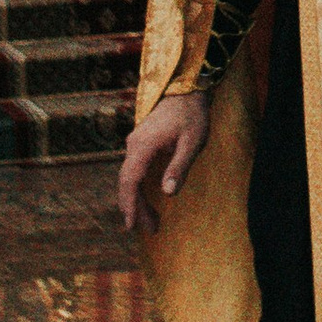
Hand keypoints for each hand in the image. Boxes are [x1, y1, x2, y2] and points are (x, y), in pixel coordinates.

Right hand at [117, 89, 208, 230]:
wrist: (187, 91)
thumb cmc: (193, 116)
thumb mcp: (192, 142)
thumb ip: (179, 166)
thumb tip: (168, 193)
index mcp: (144, 145)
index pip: (130, 180)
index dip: (130, 204)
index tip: (131, 225)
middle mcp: (134, 145)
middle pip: (128, 183)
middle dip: (136, 208)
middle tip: (151, 230)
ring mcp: (135, 144)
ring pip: (131, 178)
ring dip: (139, 201)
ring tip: (153, 223)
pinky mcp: (141, 145)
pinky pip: (135, 172)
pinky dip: (140, 189)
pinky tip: (149, 203)